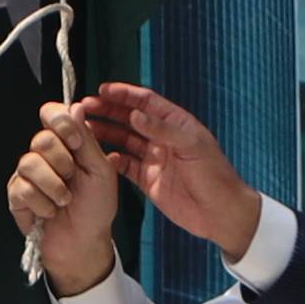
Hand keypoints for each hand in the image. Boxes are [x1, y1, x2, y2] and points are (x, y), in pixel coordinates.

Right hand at [9, 98, 125, 289]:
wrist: (84, 241)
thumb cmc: (97, 206)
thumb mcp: (101, 170)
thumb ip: (87, 139)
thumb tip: (75, 106)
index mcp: (67, 142)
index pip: (52, 113)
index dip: (59, 122)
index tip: (75, 142)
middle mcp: (44, 154)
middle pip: (41, 140)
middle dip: (62, 163)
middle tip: (73, 180)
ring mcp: (27, 174)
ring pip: (29, 163)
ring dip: (54, 187)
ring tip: (64, 201)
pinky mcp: (16, 195)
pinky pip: (22, 189)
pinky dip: (42, 204)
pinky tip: (49, 213)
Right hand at [87, 81, 262, 258]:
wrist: (220, 213)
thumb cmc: (214, 175)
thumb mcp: (191, 146)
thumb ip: (162, 129)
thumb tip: (135, 114)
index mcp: (176, 124)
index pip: (146, 102)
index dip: (124, 95)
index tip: (102, 90)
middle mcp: (163, 138)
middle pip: (130, 119)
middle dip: (107, 111)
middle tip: (84, 107)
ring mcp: (154, 159)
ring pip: (124, 141)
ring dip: (105, 133)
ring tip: (84, 128)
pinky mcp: (148, 180)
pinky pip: (125, 166)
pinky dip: (111, 160)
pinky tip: (98, 156)